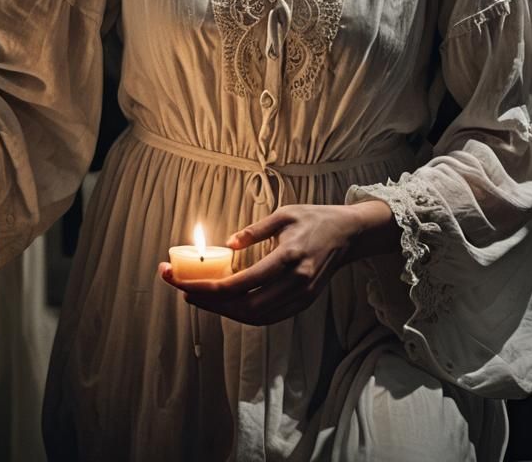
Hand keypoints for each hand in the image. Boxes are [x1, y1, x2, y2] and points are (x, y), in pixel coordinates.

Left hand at [157, 204, 363, 325]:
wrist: (348, 235)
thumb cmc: (313, 219)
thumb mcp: (283, 214)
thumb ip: (255, 231)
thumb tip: (228, 244)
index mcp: (288, 257)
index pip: (240, 283)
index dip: (208, 289)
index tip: (183, 284)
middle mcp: (295, 282)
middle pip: (245, 306)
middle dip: (210, 303)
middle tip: (183, 292)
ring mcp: (301, 297)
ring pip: (256, 317)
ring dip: (225, 311)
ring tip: (199, 298)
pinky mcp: (304, 303)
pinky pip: (269, 316)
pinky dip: (244, 314)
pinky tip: (226, 303)